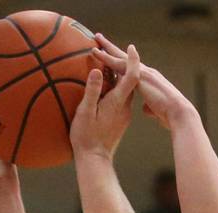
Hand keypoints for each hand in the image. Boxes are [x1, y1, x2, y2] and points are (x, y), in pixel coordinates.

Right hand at [69, 44, 139, 159]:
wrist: (95, 159)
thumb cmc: (86, 137)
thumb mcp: (85, 112)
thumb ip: (92, 91)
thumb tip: (97, 70)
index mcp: (117, 102)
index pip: (131, 76)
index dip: (132, 60)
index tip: (131, 47)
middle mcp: (124, 106)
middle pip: (129, 79)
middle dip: (122, 62)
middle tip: (112, 49)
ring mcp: (124, 113)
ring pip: (126, 88)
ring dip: (119, 74)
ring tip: (108, 63)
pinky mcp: (121, 119)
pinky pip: (122, 96)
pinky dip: (116, 86)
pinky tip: (108, 83)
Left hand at [93, 35, 194, 128]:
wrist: (179, 113)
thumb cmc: (170, 115)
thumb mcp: (156, 110)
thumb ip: (149, 106)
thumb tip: (145, 108)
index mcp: (149, 81)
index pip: (132, 69)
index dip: (121, 62)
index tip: (112, 56)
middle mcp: (146, 72)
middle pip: (125, 58)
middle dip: (113, 49)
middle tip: (100, 38)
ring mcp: (143, 72)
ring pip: (121, 57)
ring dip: (108, 48)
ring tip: (96, 38)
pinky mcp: (139, 76)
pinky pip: (119, 65)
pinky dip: (108, 58)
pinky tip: (98, 52)